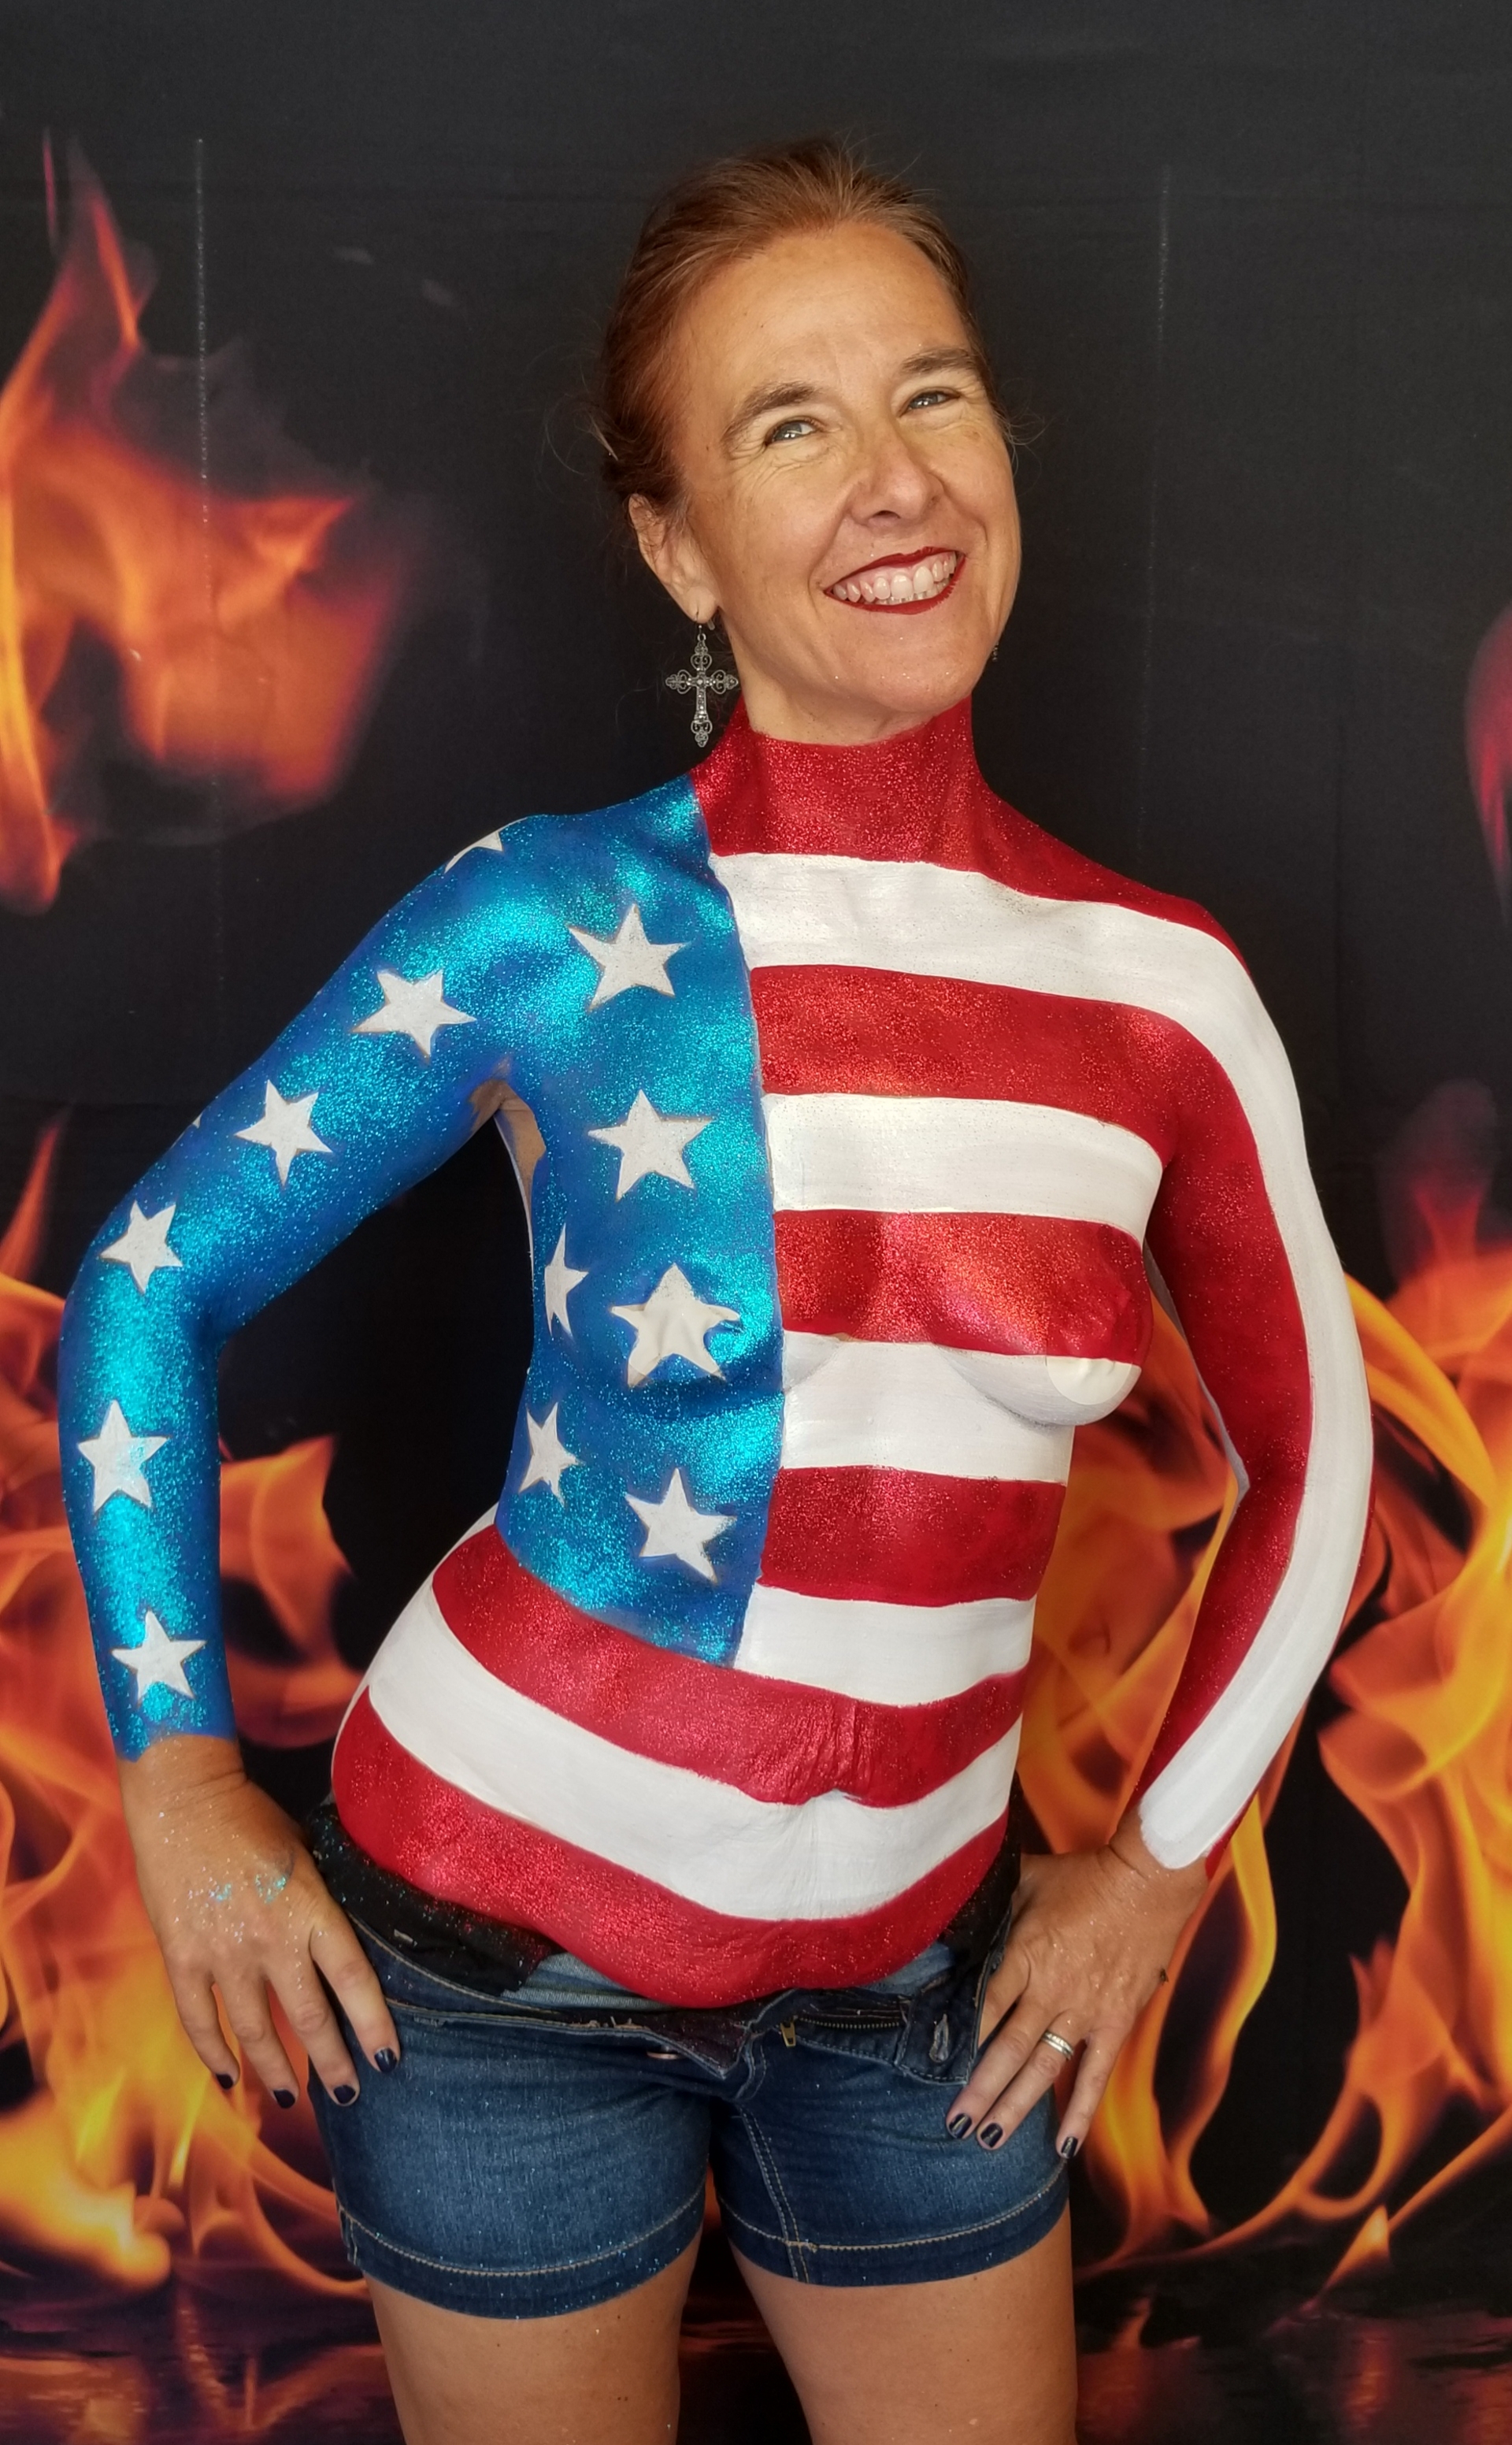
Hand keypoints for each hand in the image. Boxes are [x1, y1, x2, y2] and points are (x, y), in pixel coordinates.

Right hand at [118, 1735, 399, 2108]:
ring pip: (255, 2031)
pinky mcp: (181, 1958)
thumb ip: (323, 1902)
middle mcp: (272, 1940)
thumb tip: (347, 1942)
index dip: (373, 2026)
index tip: (389, 2060)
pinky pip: (199, 2020)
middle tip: (349, 2094)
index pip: (354, 1982)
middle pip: (310, 2019)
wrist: (184, 1799)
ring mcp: (224, 1954)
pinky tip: (231, 2077)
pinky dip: (215, 2053)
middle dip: (333, 2064)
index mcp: (312, 1910)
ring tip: (293, 2098)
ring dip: (277, 2070)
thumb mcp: (308, 1854)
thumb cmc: (253, 1819)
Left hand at [946, 1812, 1207, 2158]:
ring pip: (1043, 2069)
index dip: (959, 2038)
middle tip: (953, 2123)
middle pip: (1006, 2048)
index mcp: (1025, 1954)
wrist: (1146, 1884)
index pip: (984, 2004)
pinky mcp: (1114, 2023)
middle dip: (978, 2089)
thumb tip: (952, 1905)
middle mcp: (1051, 1991)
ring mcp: (1084, 2012)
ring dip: (1015, 2107)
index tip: (933, 2067)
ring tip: (989, 2140)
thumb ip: (994, 1903)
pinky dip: (1080, 2111)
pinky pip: (1094, 2075)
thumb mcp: (1027, 1879)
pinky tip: (1064, 2147)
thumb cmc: (1082, 1878)